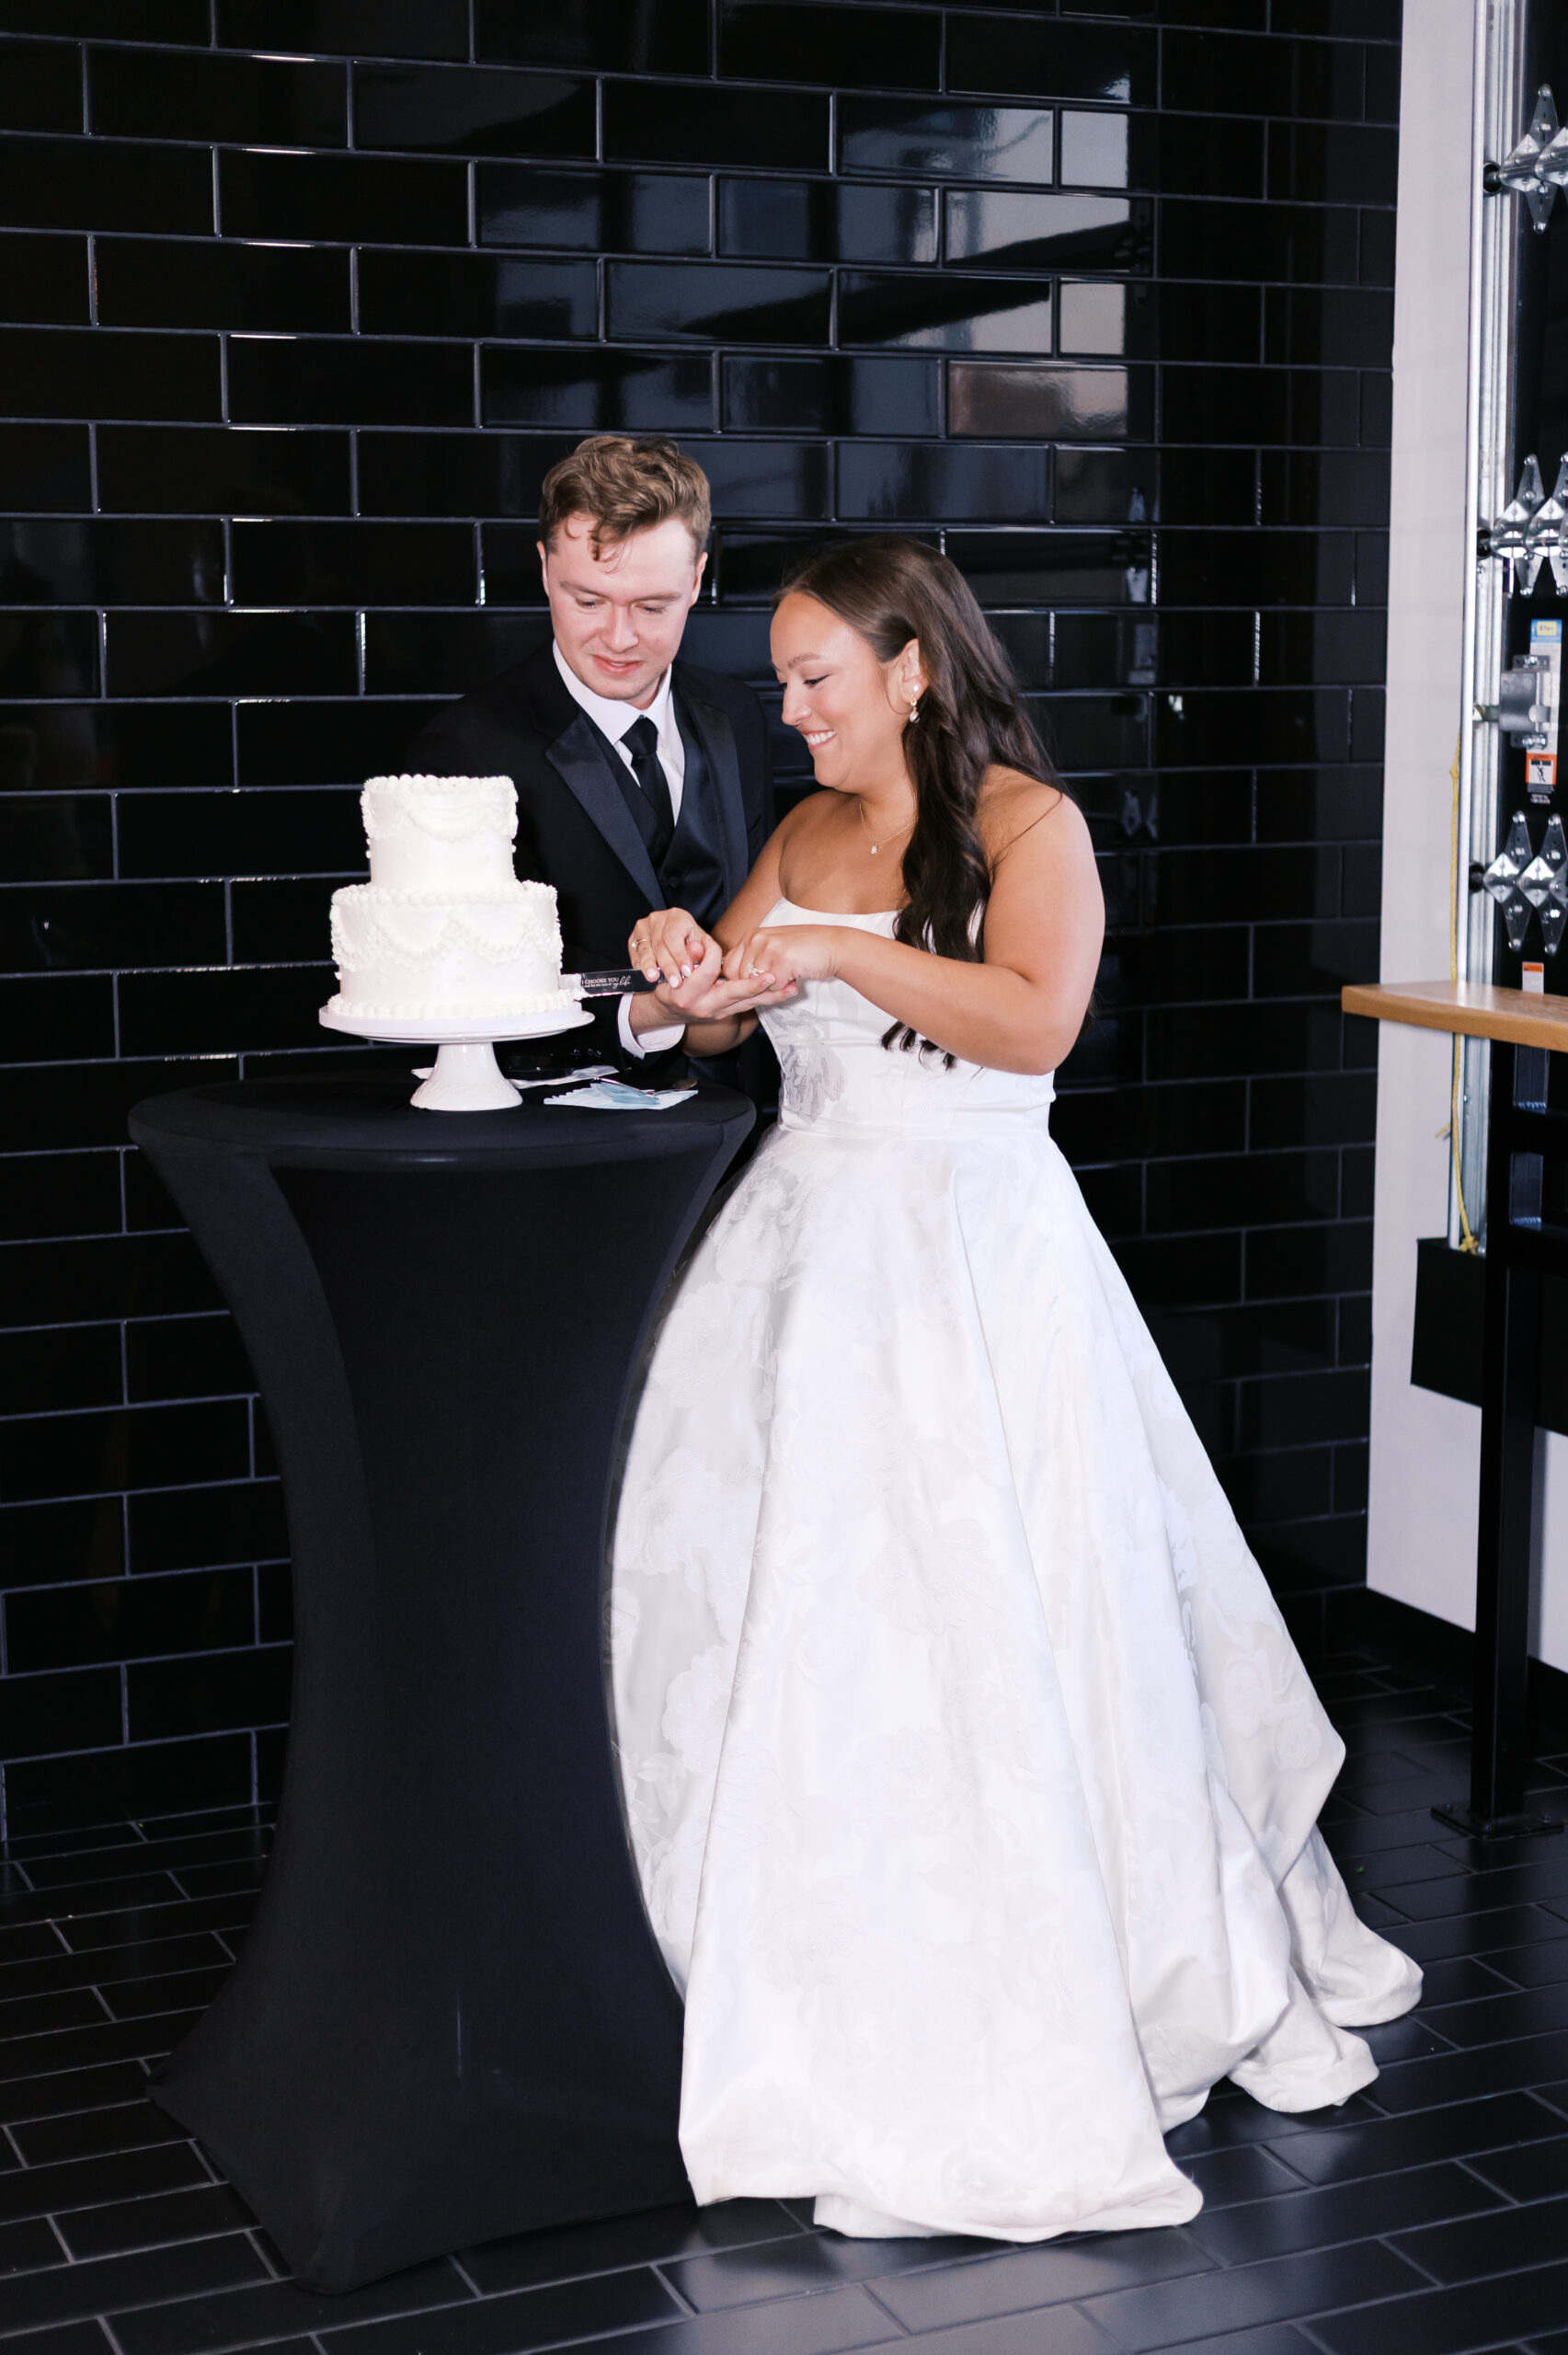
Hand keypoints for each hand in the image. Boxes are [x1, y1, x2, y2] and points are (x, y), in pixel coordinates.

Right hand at [627, 909, 788, 1025]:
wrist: (666, 1011)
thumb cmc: (667, 984)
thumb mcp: (670, 970)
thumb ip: (688, 956)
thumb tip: (701, 944)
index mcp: (687, 996)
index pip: (707, 971)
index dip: (710, 952)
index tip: (710, 941)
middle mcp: (705, 1008)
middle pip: (734, 994)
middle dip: (754, 986)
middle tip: (773, 977)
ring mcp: (719, 1013)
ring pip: (748, 1003)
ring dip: (771, 995)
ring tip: (792, 988)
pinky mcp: (728, 1014)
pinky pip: (750, 1005)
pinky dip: (768, 998)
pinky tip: (786, 991)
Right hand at [628, 908, 713, 989]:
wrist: (674, 946)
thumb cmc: (689, 945)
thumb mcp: (699, 947)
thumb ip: (698, 951)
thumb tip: (697, 952)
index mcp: (677, 916)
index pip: (675, 935)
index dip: (680, 954)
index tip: (687, 971)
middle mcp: (658, 918)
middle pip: (660, 944)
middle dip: (668, 966)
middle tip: (675, 983)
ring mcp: (643, 927)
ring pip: (646, 950)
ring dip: (650, 966)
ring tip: (654, 979)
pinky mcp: (633, 939)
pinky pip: (637, 954)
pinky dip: (642, 967)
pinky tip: (647, 976)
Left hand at [721, 925, 841, 994]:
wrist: (834, 946)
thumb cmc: (804, 950)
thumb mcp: (772, 947)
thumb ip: (752, 959)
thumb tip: (731, 980)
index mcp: (751, 935)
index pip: (729, 968)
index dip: (741, 981)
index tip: (761, 979)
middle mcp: (756, 939)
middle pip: (739, 979)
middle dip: (756, 986)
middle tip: (777, 978)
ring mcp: (767, 948)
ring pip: (755, 985)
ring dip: (771, 986)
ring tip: (787, 974)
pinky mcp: (781, 960)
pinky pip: (773, 987)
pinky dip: (784, 987)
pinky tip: (795, 975)